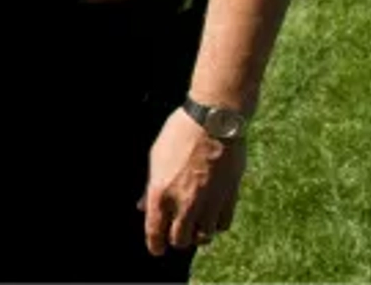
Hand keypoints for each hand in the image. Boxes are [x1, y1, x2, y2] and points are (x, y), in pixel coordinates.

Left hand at [140, 106, 245, 256]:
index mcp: (160, 191)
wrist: (214, 121)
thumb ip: (149, 186)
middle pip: (180, 240)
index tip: (156, 249)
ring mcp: (208, 202)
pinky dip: (216, 225)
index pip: (155, 231)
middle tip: (176, 233)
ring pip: (203, 237)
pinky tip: (211, 215)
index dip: (154, 245)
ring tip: (194, 224)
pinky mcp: (229, 198)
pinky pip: (222, 225)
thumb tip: (141, 206)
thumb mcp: (156, 156)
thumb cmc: (180, 133)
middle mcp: (184, 202)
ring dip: (198, 234)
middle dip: (177, 240)